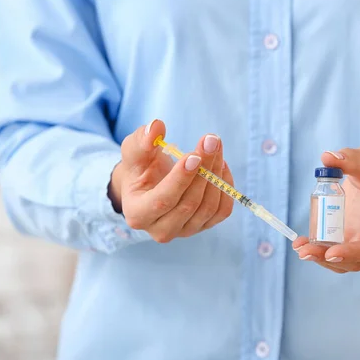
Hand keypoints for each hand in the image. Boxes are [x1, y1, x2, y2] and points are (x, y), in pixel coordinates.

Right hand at [108, 119, 233, 241]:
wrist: (150, 184)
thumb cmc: (140, 167)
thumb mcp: (134, 151)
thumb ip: (142, 140)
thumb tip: (156, 127)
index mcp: (137, 215)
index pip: (162, 201)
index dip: (180, 178)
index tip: (194, 155)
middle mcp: (161, 230)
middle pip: (189, 203)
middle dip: (204, 170)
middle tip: (211, 141)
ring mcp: (185, 231)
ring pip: (208, 206)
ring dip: (216, 174)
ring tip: (215, 147)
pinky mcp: (203, 226)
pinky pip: (222, 210)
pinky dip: (225, 186)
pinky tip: (220, 165)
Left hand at [292, 143, 359, 272]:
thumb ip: (350, 159)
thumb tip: (328, 157)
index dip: (356, 253)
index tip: (331, 253)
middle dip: (331, 257)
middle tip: (304, 251)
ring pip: (351, 262)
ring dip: (323, 258)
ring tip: (300, 248)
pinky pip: (342, 256)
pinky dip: (323, 253)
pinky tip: (303, 245)